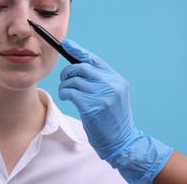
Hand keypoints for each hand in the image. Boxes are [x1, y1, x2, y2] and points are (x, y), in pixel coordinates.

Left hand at [58, 39, 172, 182]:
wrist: (122, 141)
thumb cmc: (112, 118)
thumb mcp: (112, 95)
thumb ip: (99, 80)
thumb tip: (77, 65)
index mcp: (116, 79)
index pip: (94, 59)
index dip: (78, 50)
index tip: (66, 44)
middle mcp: (112, 85)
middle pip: (80, 67)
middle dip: (67, 72)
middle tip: (64, 79)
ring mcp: (103, 96)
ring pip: (73, 80)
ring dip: (64, 85)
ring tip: (65, 92)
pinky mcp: (93, 107)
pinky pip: (71, 92)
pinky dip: (64, 93)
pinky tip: (65, 97)